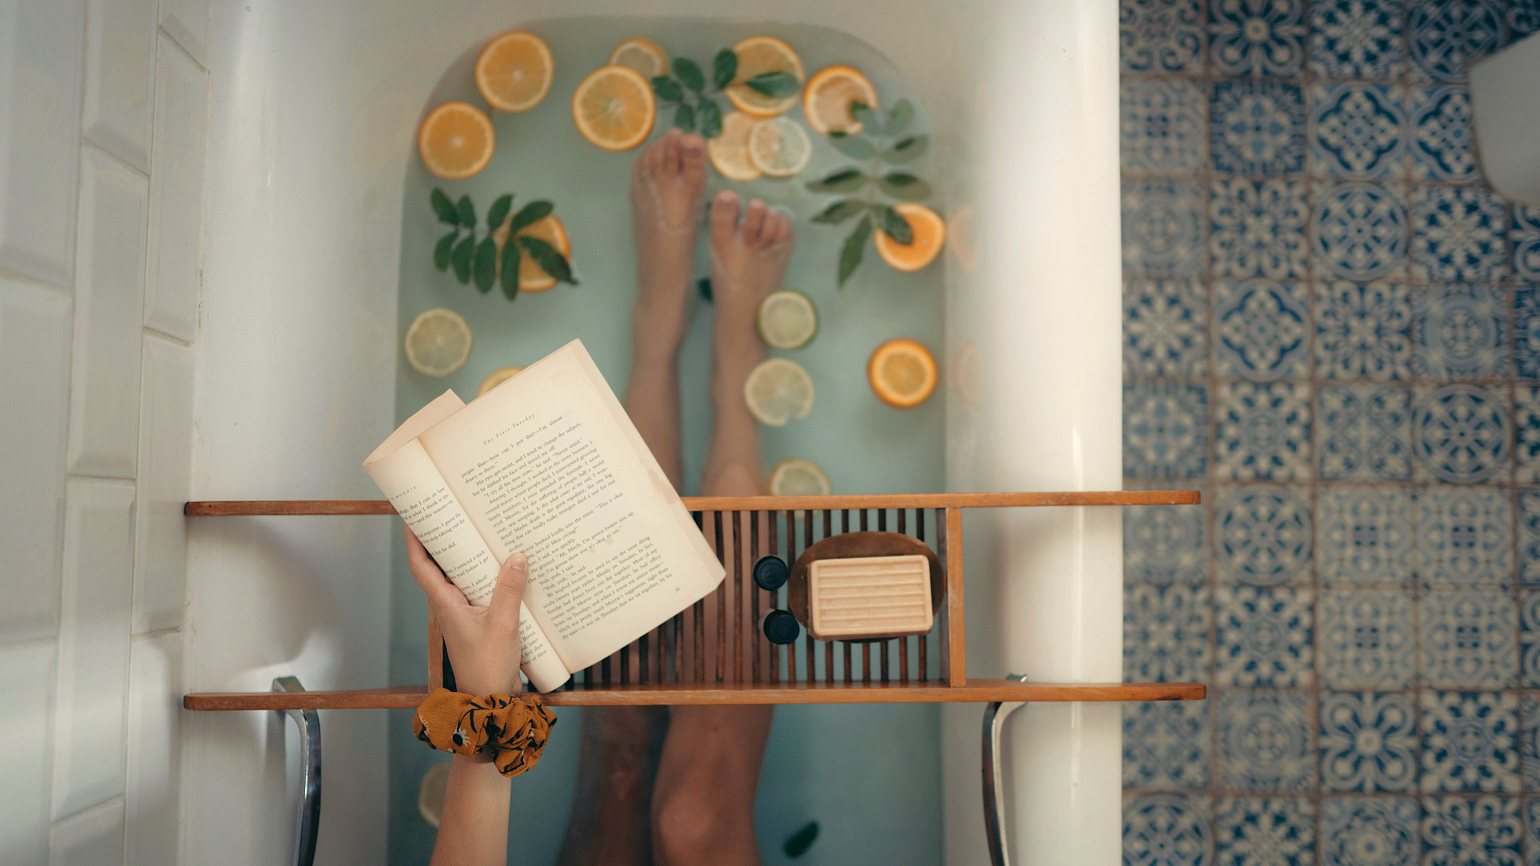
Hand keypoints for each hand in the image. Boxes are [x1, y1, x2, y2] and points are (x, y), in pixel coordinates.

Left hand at [405, 525, 526, 695]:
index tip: (415, 515)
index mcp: (445, 604)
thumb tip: (517, 556)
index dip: (414, 540)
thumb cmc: (487, 667)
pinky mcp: (480, 620)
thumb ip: (509, 590)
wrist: (490, 699)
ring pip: (461, 577)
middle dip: (444, 540)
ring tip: (482, 532)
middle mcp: (450, 605)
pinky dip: (489, 576)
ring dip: (469, 557)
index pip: (421, 566)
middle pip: (440, 566)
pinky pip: (480, 591)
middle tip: (456, 512)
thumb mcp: (503, 625)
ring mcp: (464, 613)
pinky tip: (507, 567)